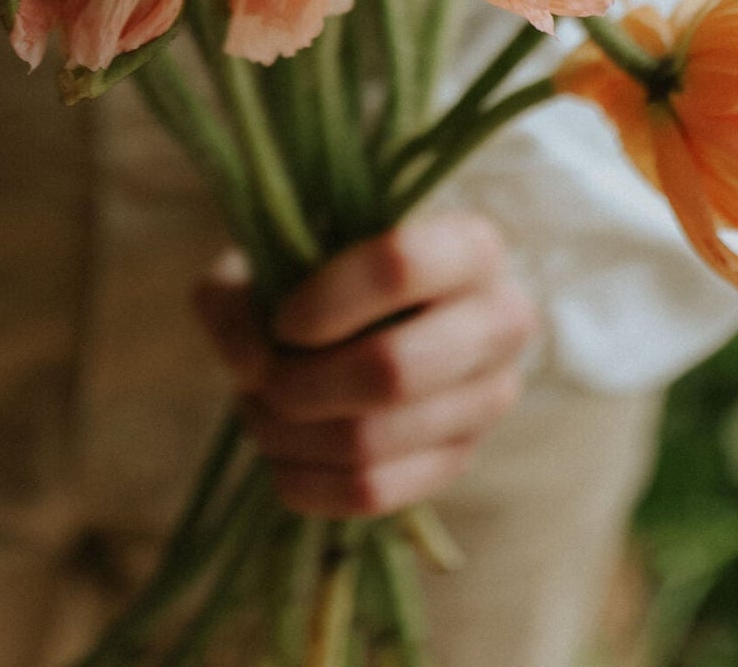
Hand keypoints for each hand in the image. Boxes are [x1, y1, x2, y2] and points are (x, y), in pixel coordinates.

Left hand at [196, 210, 539, 517]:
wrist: (364, 314)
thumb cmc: (318, 270)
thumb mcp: (264, 257)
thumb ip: (236, 295)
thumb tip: (255, 368)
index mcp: (469, 244)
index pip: (399, 264)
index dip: (326, 300)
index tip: (283, 320)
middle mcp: (501, 320)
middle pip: (391, 370)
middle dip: (302, 384)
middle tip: (263, 380)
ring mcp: (488, 399)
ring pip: (374, 441)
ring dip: (293, 434)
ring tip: (260, 410)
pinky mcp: (459, 460)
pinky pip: (373, 493)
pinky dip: (307, 481)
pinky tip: (281, 455)